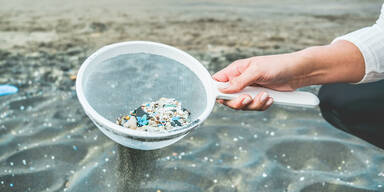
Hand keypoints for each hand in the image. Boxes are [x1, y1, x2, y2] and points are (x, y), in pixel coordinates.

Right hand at [213, 40, 364, 110]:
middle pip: (228, 99)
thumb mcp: (256, 71)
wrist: (298, 72)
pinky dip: (262, 105)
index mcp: (235, 71)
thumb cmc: (278, 65)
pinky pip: (255, 107)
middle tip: (248, 99)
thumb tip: (223, 90)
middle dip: (238, 102)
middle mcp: (240, 81)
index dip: (217, 92)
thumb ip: (239, 81)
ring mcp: (250, 90)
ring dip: (254, 104)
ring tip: (266, 96)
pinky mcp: (259, 97)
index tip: (224, 98)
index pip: (217, 83)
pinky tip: (270, 98)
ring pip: (242, 106)